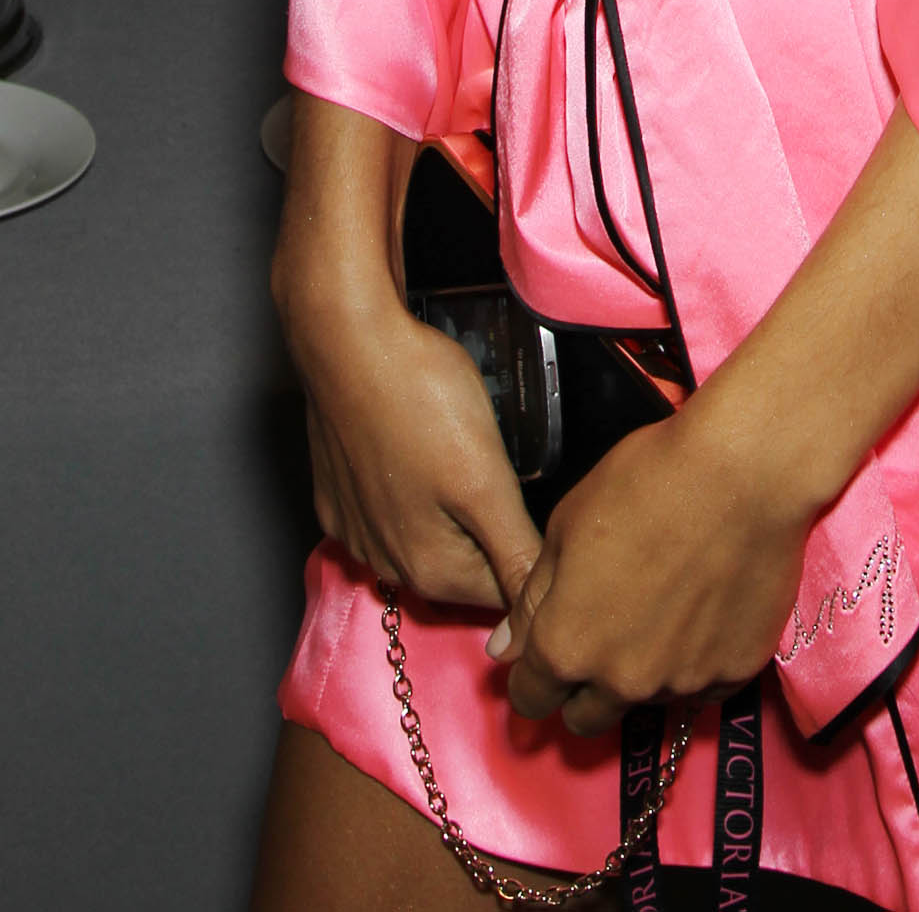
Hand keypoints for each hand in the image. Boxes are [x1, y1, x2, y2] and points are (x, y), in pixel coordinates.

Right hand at [270, 94, 540, 617]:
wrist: (346, 339)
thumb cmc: (419, 397)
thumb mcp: (486, 479)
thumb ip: (512, 550)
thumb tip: (530, 615)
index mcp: (427, 569)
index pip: (500, 596)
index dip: (531, 563)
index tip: (544, 520)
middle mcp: (383, 562)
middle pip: (462, 571)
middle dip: (493, 539)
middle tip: (512, 478)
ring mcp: (353, 529)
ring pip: (424, 540)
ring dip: (453, 516)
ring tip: (469, 459)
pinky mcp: (337, 495)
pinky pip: (390, 513)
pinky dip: (414, 494)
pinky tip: (426, 453)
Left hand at [497, 378, 812, 736]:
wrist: (744, 471)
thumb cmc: (645, 481)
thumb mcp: (566, 526)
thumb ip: (532, 600)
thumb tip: (504, 651)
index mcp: (567, 646)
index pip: (531, 699)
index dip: (533, 676)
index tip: (548, 652)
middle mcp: (621, 681)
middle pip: (586, 719)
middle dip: (584, 688)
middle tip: (607, 632)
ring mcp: (682, 683)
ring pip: (647, 701)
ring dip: (644, 671)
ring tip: (668, 607)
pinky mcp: (735, 673)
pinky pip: (704, 687)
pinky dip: (697, 663)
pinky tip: (707, 613)